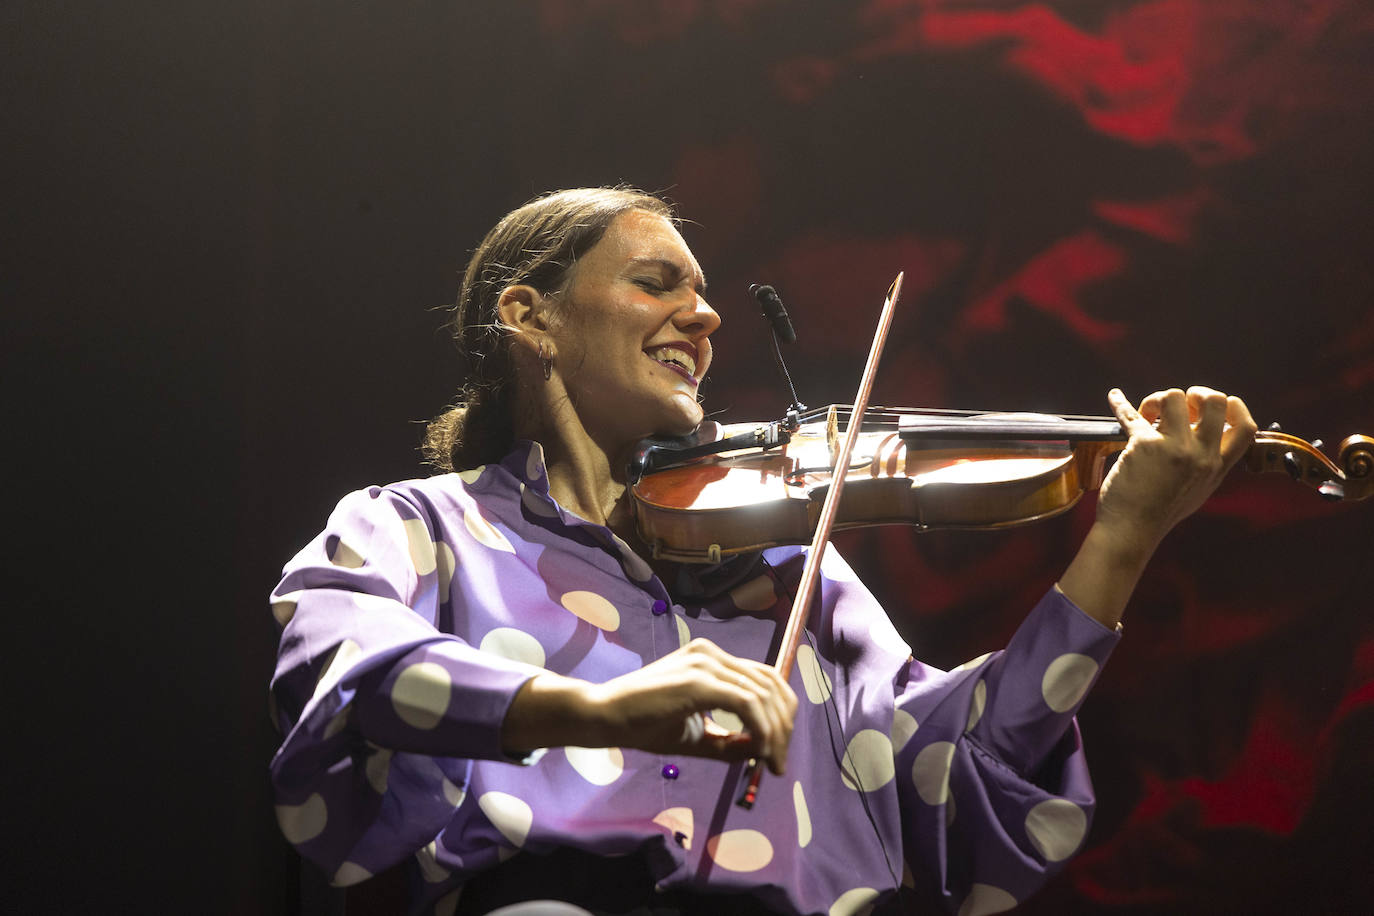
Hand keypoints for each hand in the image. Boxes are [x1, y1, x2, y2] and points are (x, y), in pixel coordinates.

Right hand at [503, 638, 798, 774]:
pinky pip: (747, 703)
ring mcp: (706, 663)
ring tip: (771, 761)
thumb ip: (729, 741)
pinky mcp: (699, 680)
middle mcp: (712, 654)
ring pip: (763, 694)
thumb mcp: (695, 736)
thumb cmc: (642, 725)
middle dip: (783, 727)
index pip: (764, 679)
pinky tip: (758, 751)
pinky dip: (760, 728)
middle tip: (780, 763)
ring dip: (775, 732)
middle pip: (771, 684)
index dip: (780, 715)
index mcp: (711, 660)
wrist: (604, 716)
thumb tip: (766, 752)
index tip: (778, 752)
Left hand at [1097, 386, 1257, 552]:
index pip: (1246, 428)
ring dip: (1158, 399)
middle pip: (1214, 400)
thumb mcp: (1199, 489)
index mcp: (1217, 466)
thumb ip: (1207, 463)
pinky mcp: (1144, 445)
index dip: (1234, 407)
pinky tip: (1115, 398)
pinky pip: (1130, 413)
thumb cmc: (1160, 512)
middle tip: (1178, 405)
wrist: (1133, 531)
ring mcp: (1173, 448)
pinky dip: (1120, 402)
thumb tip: (1207, 436)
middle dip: (1196, 393)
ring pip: (1174, 396)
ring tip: (1146, 415)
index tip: (1213, 404)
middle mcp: (1200, 455)